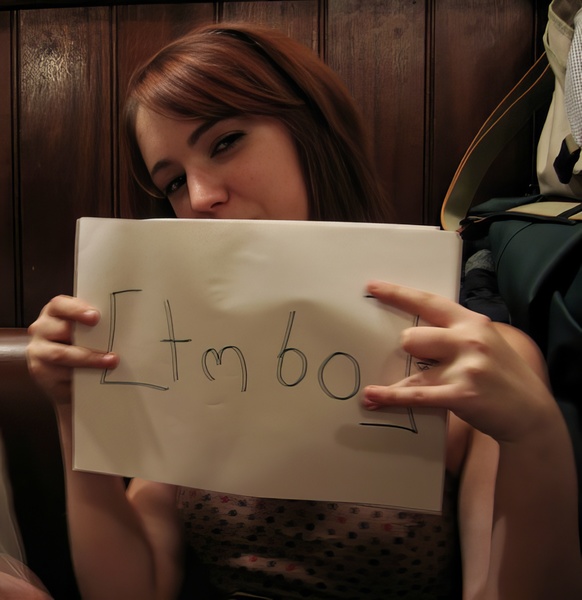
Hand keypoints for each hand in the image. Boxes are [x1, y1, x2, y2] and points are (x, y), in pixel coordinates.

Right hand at [26, 295, 118, 404]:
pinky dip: (79, 377)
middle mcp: (41, 330)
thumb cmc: (81, 342)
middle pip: (61, 330)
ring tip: (111, 362)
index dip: (77, 310)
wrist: (66, 371)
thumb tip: (122, 324)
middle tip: (111, 346)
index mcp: (54, 313)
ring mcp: (38, 352)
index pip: (60, 305)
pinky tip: (96, 377)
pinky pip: (59, 375)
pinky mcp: (40, 373)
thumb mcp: (85, 328)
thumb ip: (94, 324)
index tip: (95, 317)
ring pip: (60, 355)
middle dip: (88, 339)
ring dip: (88, 360)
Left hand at [362, 281, 556, 442]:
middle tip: (416, 363)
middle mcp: (469, 340)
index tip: (373, 287)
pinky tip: (371, 397)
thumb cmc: (503, 376)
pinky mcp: (461, 395)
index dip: (398, 294)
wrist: (532, 414)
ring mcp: (466, 368)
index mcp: (472, 322)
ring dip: (395, 382)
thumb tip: (417, 330)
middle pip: (412, 338)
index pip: (429, 302)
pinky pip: (416, 394)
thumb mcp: (486, 342)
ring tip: (372, 391)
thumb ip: (456, 332)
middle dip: (407, 351)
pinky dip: (390, 397)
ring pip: (413, 368)